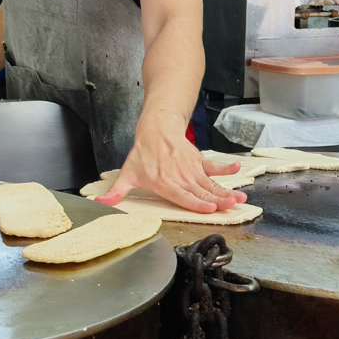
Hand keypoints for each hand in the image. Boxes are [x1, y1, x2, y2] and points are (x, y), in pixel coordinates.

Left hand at [98, 110, 246, 213]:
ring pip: (211, 184)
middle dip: (219, 201)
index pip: (183, 197)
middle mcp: (181, 178)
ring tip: (239, 197)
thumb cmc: (143, 154)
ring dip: (226, 191)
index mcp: (165, 184)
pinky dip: (226, 169)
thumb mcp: (127, 174)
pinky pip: (215, 168)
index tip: (211, 209)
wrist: (155, 130)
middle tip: (232, 206)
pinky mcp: (199, 162)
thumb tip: (99, 203)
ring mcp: (192, 170)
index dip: (198, 204)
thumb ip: (116, 193)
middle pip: (202, 193)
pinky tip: (237, 170)